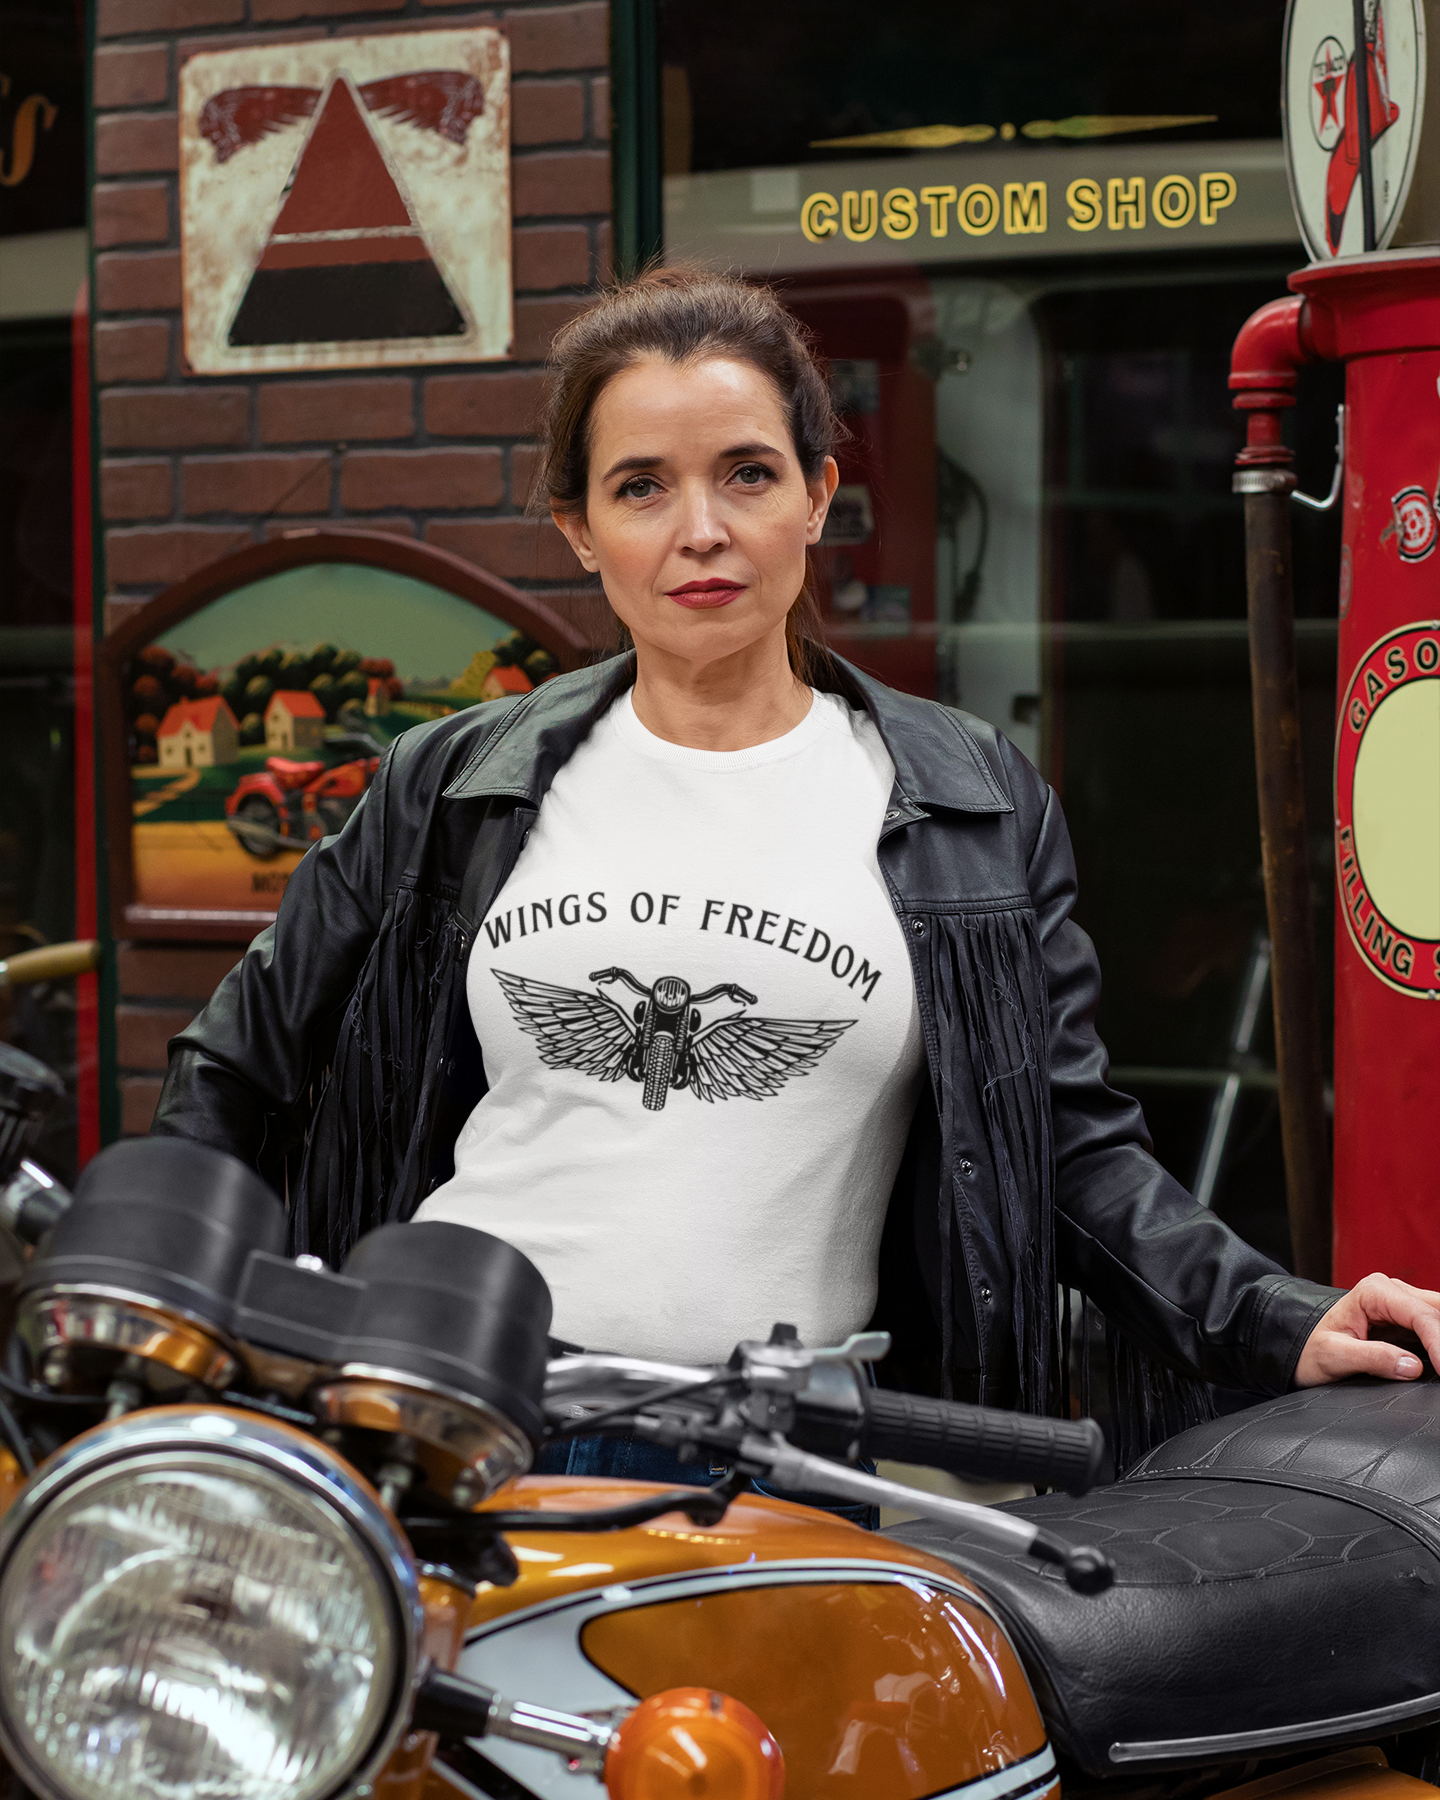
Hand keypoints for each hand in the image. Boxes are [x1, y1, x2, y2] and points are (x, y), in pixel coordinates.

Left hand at [1294, 1273, 1439, 1385]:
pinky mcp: (1407, 1322)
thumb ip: (1372, 1358)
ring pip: (1438, 1316)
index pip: (1419, 1314)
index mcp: (1373, 1292)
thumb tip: (1412, 1366)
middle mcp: (1391, 1291)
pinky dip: (1438, 1343)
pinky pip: (1433, 1328)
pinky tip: (1439, 1362)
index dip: (1438, 1343)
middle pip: (1436, 1310)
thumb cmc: (1312, 1349)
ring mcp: (1401, 1305)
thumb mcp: (1333, 1356)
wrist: (1302, 1349)